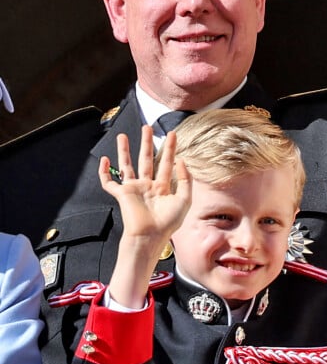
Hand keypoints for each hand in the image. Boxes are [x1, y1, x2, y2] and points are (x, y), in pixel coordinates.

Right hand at [101, 126, 191, 307]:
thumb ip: (185, 180)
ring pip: (127, 165)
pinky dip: (104, 172)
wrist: (150, 236)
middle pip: (146, 159)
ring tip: (122, 135)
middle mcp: (147, 186)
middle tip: (147, 127)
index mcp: (163, 188)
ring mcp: (134, 190)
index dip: (170, 148)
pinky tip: (104, 160)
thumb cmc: (168, 223)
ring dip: (124, 150)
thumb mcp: (184, 200)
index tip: (172, 134)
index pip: (166, 163)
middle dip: (147, 143)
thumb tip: (181, 160)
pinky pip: (109, 182)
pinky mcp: (122, 195)